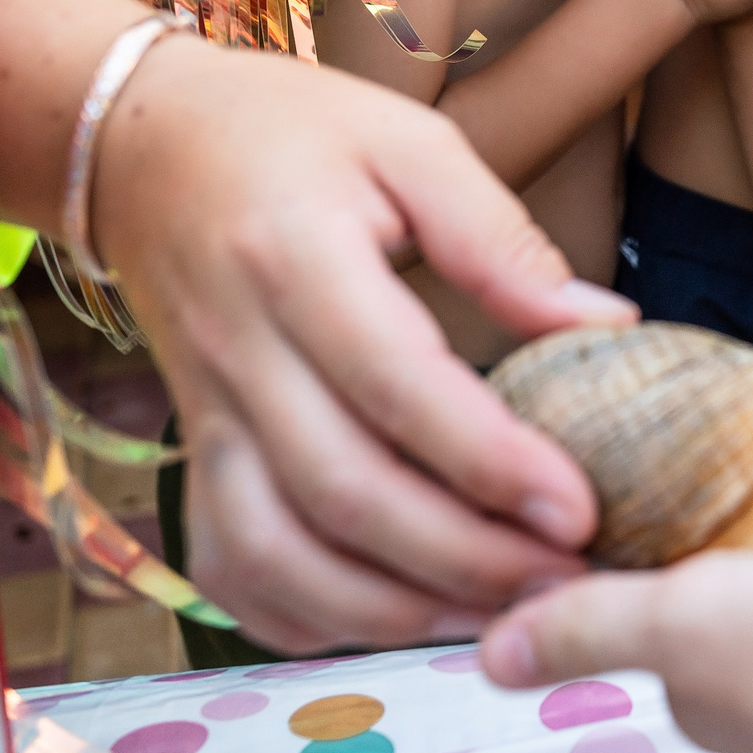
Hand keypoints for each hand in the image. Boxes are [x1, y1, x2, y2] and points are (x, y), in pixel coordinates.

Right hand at [94, 38, 637, 652]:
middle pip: (343, 492)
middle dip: (464, 557)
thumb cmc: (294, 135)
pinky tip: (400, 615)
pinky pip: (235, 567)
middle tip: (567, 580)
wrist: (149, 146)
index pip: (396, 384)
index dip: (491, 460)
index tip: (580, 508)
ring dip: (394, 609)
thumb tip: (603, 325)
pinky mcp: (195, 453)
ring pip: (279, 554)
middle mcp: (237, 352)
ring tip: (502, 612)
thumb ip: (500, 239)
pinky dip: (311, 617)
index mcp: (295, 259)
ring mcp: (205, 414)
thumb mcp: (410, 143)